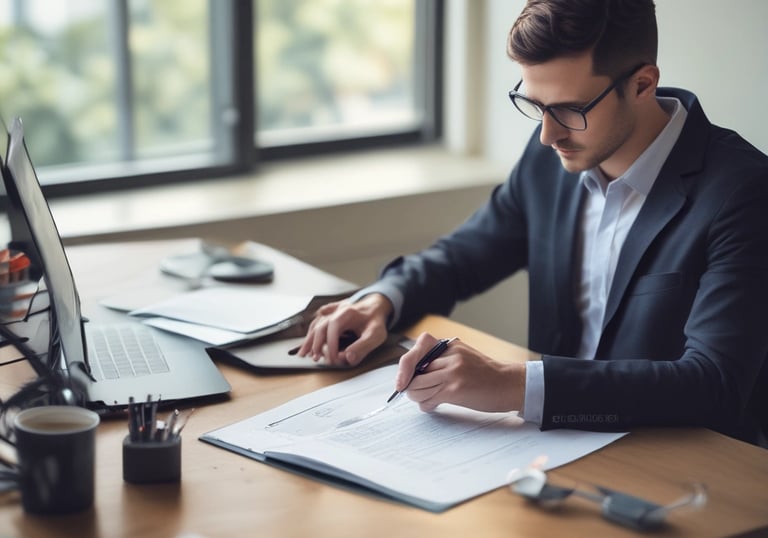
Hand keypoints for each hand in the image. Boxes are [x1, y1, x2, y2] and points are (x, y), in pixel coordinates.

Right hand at [297, 293, 391, 365]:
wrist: (376, 306)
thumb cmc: (376, 320)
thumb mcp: (376, 334)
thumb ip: (363, 346)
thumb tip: (348, 358)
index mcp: (347, 313)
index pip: (333, 327)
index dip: (330, 344)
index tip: (333, 358)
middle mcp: (337, 311)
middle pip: (320, 327)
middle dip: (315, 344)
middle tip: (315, 359)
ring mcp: (332, 313)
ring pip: (316, 325)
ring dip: (309, 340)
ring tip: (304, 353)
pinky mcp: (330, 316)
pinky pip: (317, 324)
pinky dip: (311, 334)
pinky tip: (307, 341)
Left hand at [395, 333, 525, 412]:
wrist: (509, 384)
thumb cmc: (486, 374)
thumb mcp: (462, 356)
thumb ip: (440, 361)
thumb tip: (413, 376)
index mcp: (450, 345)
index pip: (417, 349)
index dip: (405, 366)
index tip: (402, 380)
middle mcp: (449, 356)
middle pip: (413, 372)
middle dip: (410, 386)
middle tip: (415, 393)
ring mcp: (452, 372)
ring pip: (417, 387)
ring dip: (417, 397)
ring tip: (426, 399)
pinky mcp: (455, 390)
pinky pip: (428, 399)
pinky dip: (426, 405)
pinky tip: (433, 405)